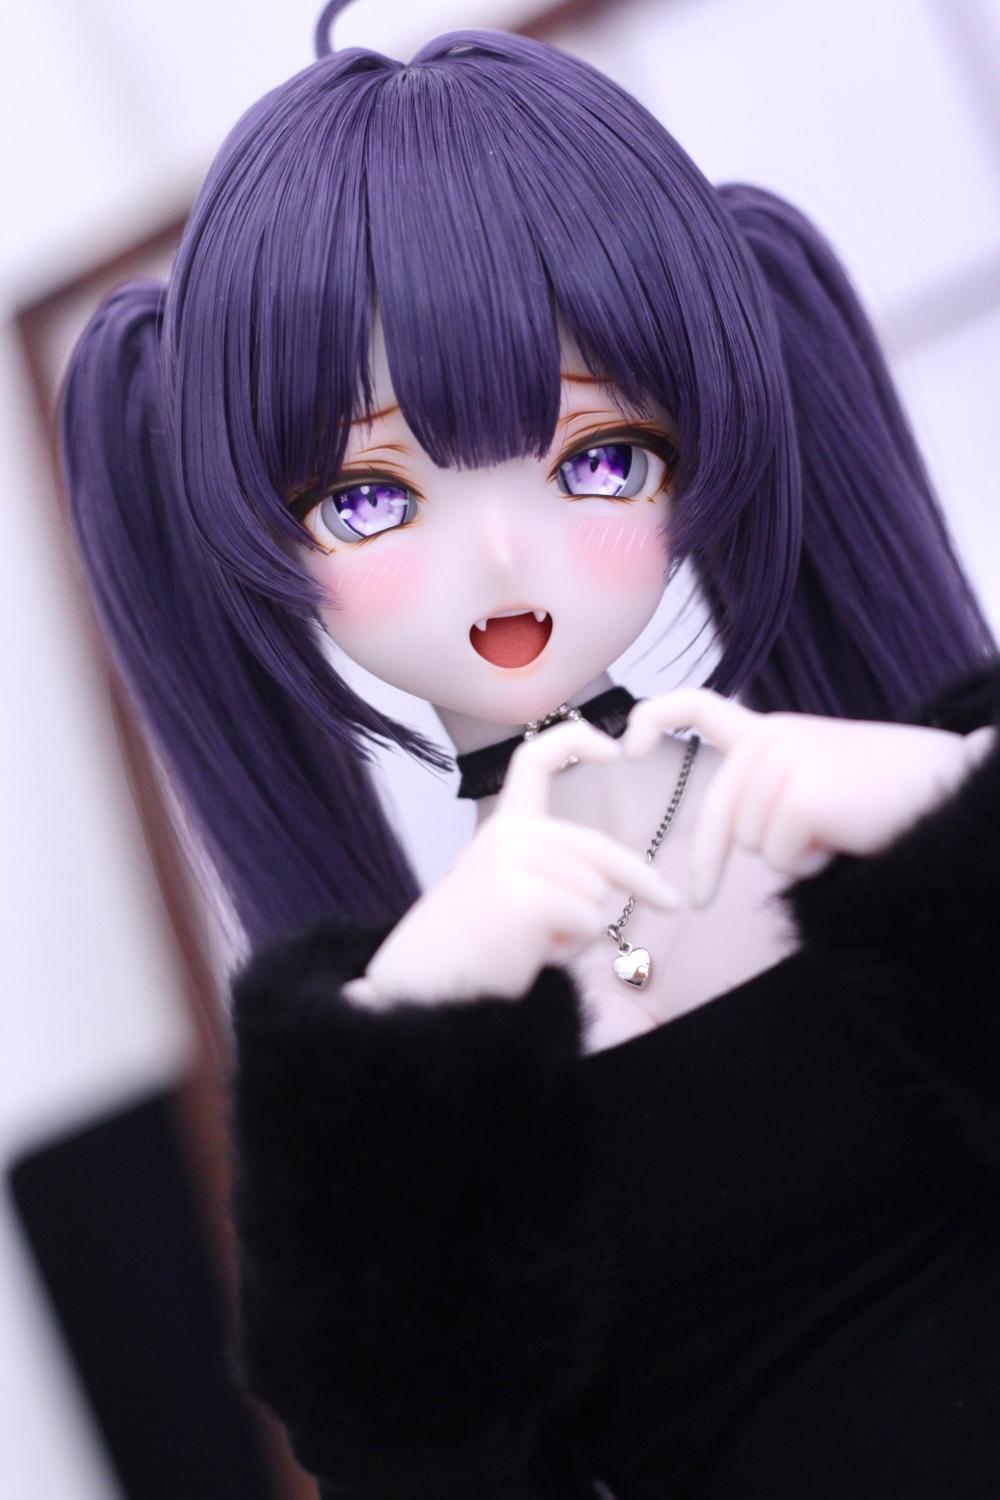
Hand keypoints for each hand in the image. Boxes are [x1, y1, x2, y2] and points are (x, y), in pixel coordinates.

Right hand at [361, 720, 682, 1005]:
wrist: (424, 985)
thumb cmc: (475, 948)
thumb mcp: (516, 892)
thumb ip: (562, 872)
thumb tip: (638, 884)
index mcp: (503, 826)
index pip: (535, 760)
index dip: (575, 741)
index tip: (613, 748)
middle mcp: (506, 833)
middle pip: (600, 851)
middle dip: (642, 881)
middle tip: (674, 903)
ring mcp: (513, 861)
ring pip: (598, 893)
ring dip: (580, 931)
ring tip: (528, 944)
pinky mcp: (525, 897)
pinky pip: (589, 920)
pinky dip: (574, 947)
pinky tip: (530, 955)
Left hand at [622, 687, 997, 908]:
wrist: (949, 792)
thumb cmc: (883, 797)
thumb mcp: (815, 779)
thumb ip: (765, 791)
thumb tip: (720, 840)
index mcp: (769, 731)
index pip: (698, 707)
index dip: (656, 719)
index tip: (626, 743)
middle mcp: (771, 739)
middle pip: (718, 819)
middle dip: (707, 866)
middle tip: (698, 900)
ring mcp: (787, 763)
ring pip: (748, 845)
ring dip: (790, 856)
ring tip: (838, 828)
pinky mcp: (803, 796)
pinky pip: (776, 859)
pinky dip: (809, 865)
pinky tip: (846, 836)